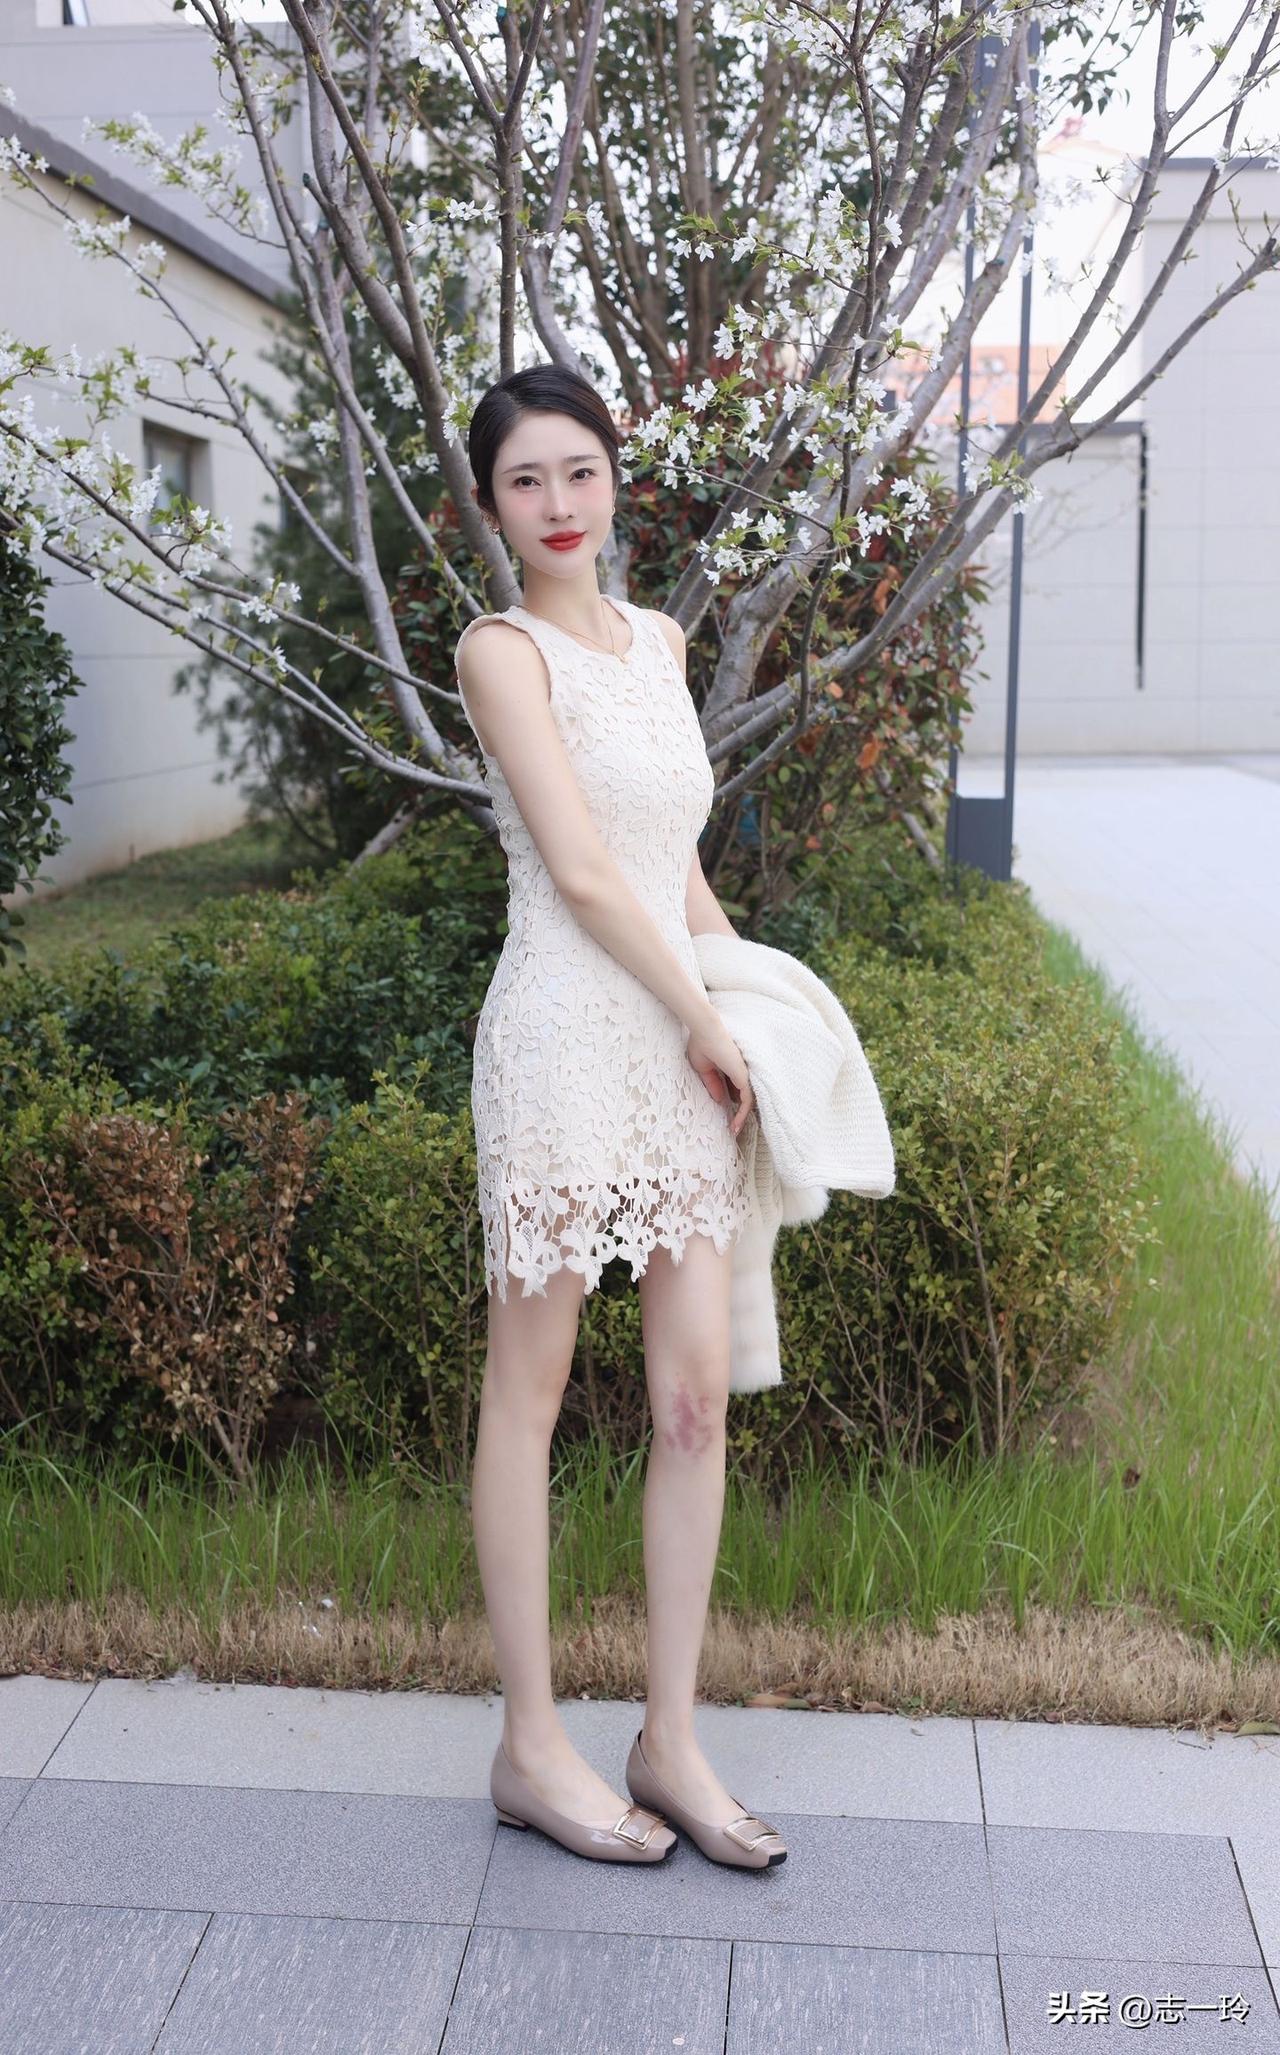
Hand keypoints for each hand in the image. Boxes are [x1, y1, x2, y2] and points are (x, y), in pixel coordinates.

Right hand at [686, 1009, 753, 1139]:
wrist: (706, 1032)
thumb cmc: (702, 1044)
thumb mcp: (704, 1069)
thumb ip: (713, 1084)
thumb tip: (720, 1100)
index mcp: (732, 1067)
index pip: (734, 1089)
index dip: (729, 1103)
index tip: (725, 1116)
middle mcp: (741, 1072)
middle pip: (743, 1096)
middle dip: (739, 1113)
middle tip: (733, 1128)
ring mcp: (744, 1075)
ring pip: (748, 1101)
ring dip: (742, 1118)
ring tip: (734, 1132)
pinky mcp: (744, 1078)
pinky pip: (747, 1101)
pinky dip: (742, 1114)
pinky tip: (734, 1126)